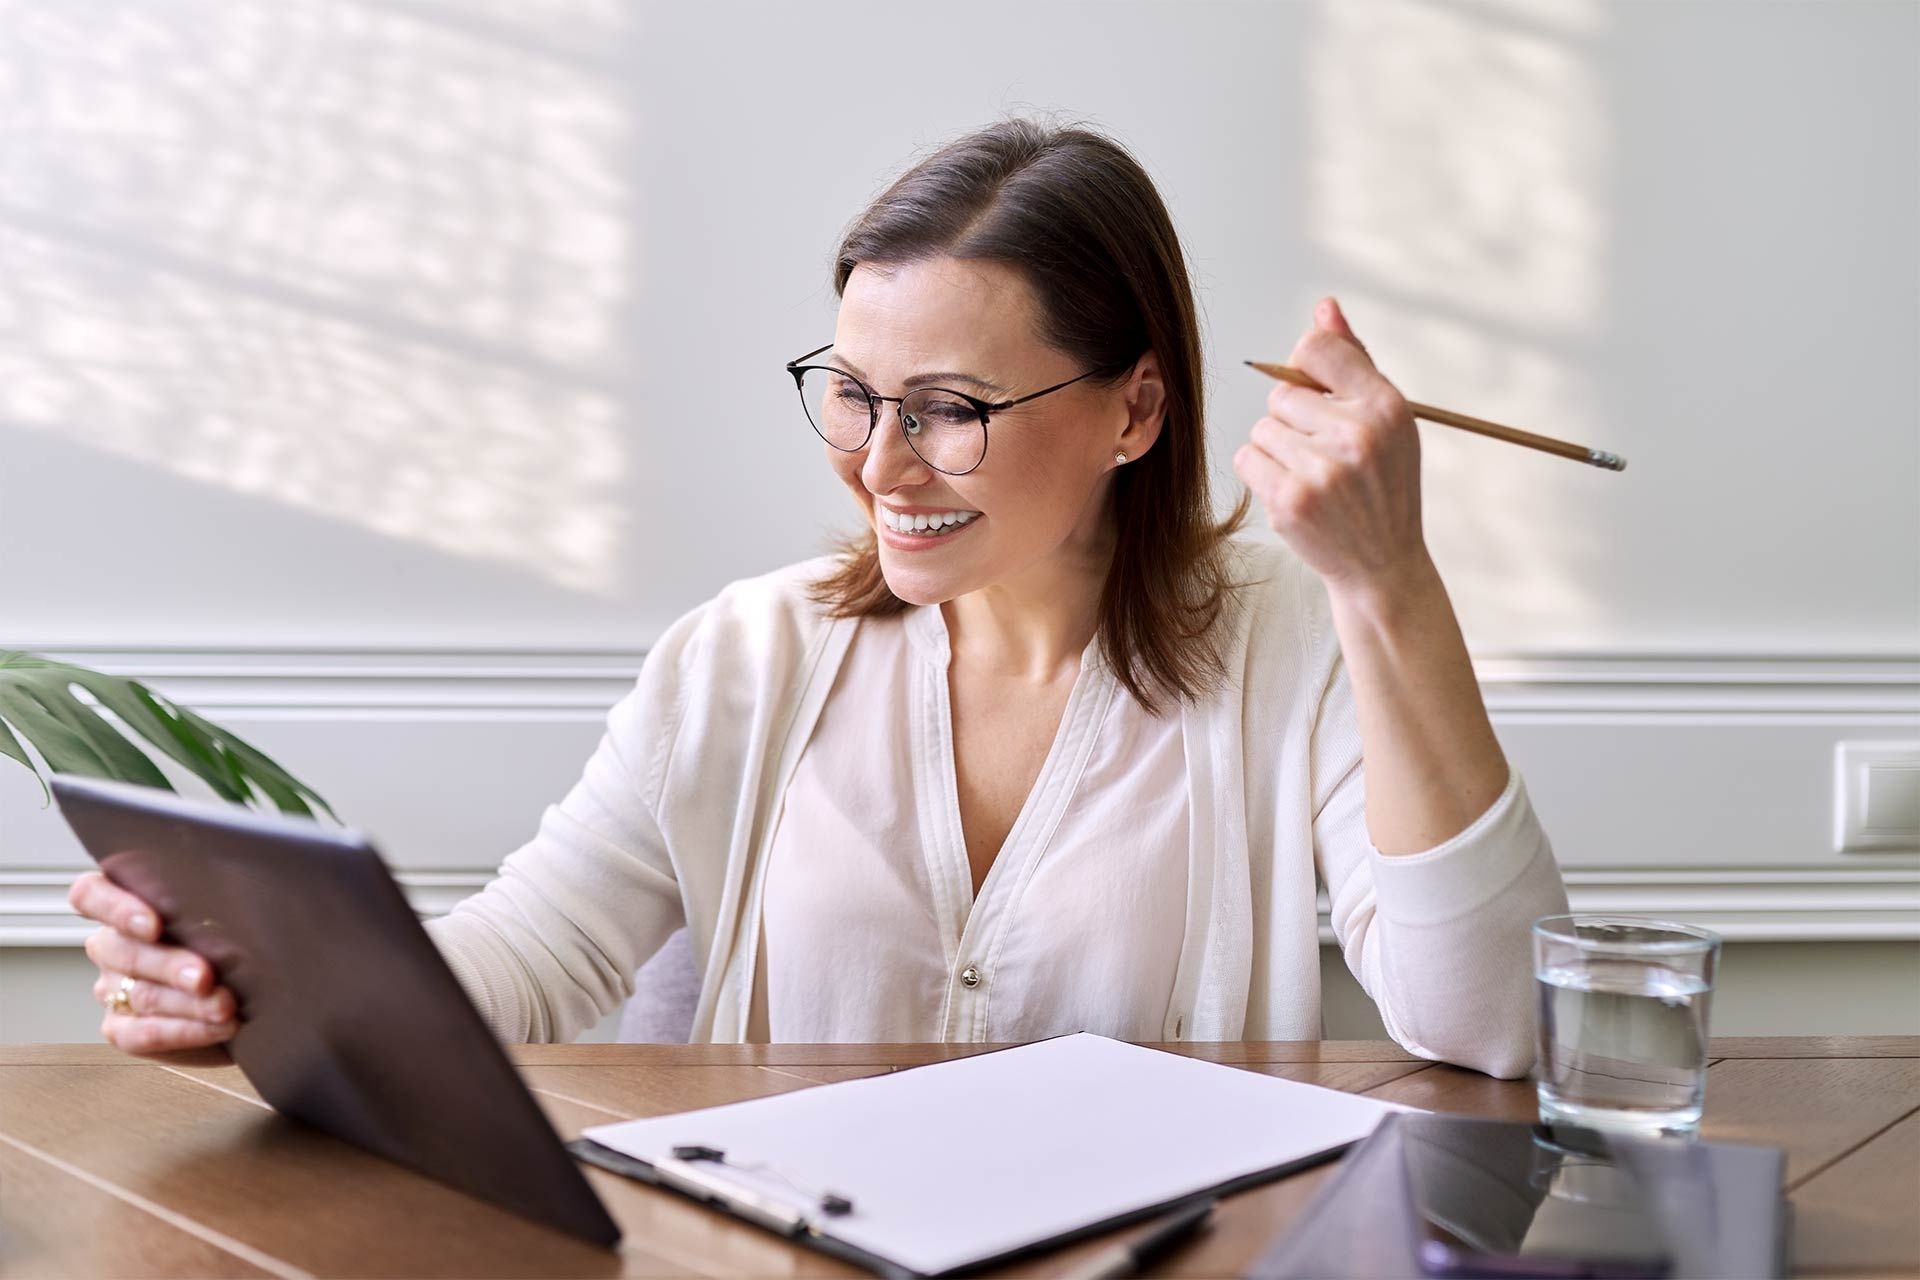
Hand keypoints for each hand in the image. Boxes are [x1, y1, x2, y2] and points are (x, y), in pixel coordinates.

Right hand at [69, 871, 237, 1056]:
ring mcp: (112, 990)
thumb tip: (238, 891)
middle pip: (122, 951)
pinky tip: (220, 1027)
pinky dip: (186, 1031)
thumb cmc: (231, 942)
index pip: (91, 894)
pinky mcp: (123, 1031)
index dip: (114, 907)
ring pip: (140, 994)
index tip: (153, 924)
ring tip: (225, 1006)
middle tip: (206, 976)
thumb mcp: (226, 913)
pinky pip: (144, 1034)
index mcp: (125, 906)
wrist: (242, 998)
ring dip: (187, 1002)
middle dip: (169, 964)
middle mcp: (111, 947)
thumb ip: (215, 901)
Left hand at [1233, 297, 1429, 595]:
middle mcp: (1357, 433)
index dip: (1306, 369)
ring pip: (1262, 427)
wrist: (1382, 564)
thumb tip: (1324, 307)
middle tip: (1325, 452)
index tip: (1319, 395)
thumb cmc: (1382, 485)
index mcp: (1386, 405)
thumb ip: (1352, 362)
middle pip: (1282, 393)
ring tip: (1314, 475)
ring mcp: (1322, 469)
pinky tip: (1296, 491)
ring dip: (1277, 449)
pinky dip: (1262, 473)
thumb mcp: (1386, 420)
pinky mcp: (1290, 500)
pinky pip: (1247, 458)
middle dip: (1294, 418)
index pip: (1317, 348)